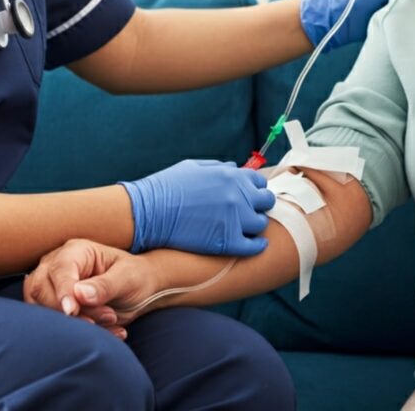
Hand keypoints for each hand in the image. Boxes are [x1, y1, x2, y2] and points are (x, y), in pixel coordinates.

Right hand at [24, 238, 154, 336]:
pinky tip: (106, 332)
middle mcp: (58, 265)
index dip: (62, 292)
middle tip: (108, 317)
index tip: (72, 312)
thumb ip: (105, 285)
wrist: (139, 291)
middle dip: (72, 312)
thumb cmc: (134, 276)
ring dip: (73, 324)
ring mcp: (51, 286)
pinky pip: (51, 324)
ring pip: (42, 309)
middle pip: (42, 290)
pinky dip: (75, 334)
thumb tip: (78, 294)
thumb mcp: (127, 277)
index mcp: (76, 251)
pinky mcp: (52, 307)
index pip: (60, 270)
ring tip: (109, 323)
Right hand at [121, 159, 275, 254]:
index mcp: (230, 175)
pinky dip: (256, 246)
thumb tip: (234, 168)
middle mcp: (237, 195)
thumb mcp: (194, 167)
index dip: (254, 189)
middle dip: (259, 205)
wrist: (149, 212)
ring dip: (255, 225)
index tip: (249, 197)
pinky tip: (253, 246)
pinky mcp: (227, 241)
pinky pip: (253, 246)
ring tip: (245, 229)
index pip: (258, 181)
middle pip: (265, 201)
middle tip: (249, 212)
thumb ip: (219, 167)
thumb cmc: (167, 187)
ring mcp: (234, 218)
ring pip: (261, 224)